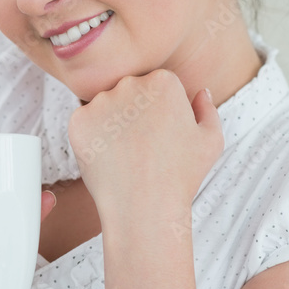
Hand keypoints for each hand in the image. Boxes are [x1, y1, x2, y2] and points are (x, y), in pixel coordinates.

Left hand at [67, 70, 223, 222]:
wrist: (144, 207)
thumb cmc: (181, 177)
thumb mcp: (210, 141)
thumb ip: (206, 109)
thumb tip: (200, 92)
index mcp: (163, 81)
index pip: (155, 86)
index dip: (159, 113)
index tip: (160, 137)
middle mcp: (130, 84)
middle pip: (128, 91)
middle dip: (133, 114)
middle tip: (142, 148)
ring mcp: (101, 101)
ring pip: (105, 107)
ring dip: (111, 125)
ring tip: (125, 156)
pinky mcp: (78, 121)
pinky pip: (85, 124)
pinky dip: (93, 139)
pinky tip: (108, 159)